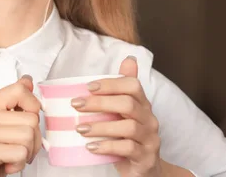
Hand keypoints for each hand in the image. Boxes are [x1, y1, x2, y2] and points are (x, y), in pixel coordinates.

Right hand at [0, 75, 41, 176]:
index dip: (33, 106)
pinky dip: (19, 163)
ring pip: (28, 135)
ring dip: (27, 152)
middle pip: (31, 118)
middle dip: (32, 138)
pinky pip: (21, 152)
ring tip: (11, 154)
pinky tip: (7, 163)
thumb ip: (16, 100)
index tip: (26, 118)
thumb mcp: (4, 122)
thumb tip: (26, 80)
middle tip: (17, 145)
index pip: (20, 90)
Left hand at [71, 57, 162, 176]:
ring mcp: (149, 139)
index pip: (133, 85)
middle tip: (76, 105)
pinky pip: (127, 149)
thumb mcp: (123, 113)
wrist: (145, 169)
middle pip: (128, 104)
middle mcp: (149, 119)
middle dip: (99, 103)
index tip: (88, 87)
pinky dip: (107, 146)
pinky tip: (91, 146)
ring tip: (80, 129)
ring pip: (128, 127)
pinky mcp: (146, 158)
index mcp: (142, 104)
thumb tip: (128, 59)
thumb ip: (121, 89)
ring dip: (100, 126)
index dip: (110, 84)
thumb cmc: (128, 137)